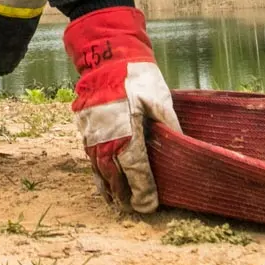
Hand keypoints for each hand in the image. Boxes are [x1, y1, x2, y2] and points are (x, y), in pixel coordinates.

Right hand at [63, 6, 179, 213]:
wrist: (106, 55)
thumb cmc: (137, 76)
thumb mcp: (160, 99)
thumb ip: (169, 126)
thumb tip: (181, 146)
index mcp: (128, 133)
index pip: (136, 171)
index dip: (143, 192)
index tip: (148, 206)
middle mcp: (107, 138)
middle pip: (114, 176)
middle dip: (124, 195)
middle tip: (134, 208)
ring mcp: (92, 133)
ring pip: (99, 169)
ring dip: (108, 187)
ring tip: (116, 202)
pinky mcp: (84, 126)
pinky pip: (89, 156)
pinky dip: (96, 171)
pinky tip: (101, 178)